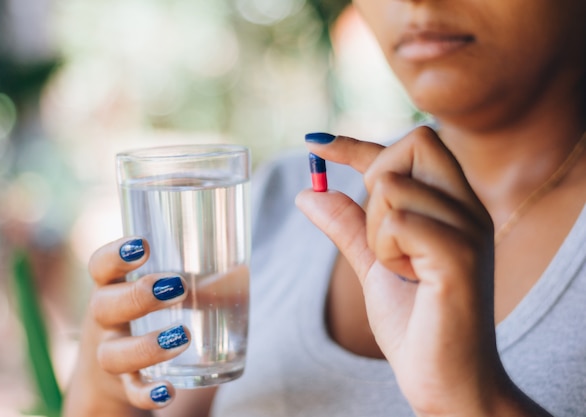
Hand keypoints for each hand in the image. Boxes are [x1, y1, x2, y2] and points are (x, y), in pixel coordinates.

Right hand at [63, 237, 190, 415]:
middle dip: (139, 295)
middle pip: (103, 306)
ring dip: (147, 346)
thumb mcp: (163, 295)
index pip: (100, 266)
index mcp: (113, 288)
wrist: (114, 372)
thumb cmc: (147, 316)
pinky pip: (131, 392)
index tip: (143, 245)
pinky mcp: (123, 387)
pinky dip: (148, 394)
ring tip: (183, 336)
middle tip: (177, 287)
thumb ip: (197, 282)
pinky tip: (168, 392)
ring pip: (114, 354)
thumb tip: (237, 272)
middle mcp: (104, 320)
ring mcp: (110, 354)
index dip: (115, 254)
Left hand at [296, 127, 522, 415]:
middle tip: (382, 233)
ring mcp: (469, 229)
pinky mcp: (460, 256)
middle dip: (378, 176)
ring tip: (400, 269)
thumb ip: (349, 226)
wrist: (447, 380)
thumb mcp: (375, 264)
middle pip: (418, 142)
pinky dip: (386, 251)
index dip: (358, 143)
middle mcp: (469, 208)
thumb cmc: (417, 324)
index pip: (410, 149)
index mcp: (453, 207)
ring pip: (393, 186)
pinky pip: (397, 221)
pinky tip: (409, 279)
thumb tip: (309, 193)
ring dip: (377, 230)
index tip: (316, 144)